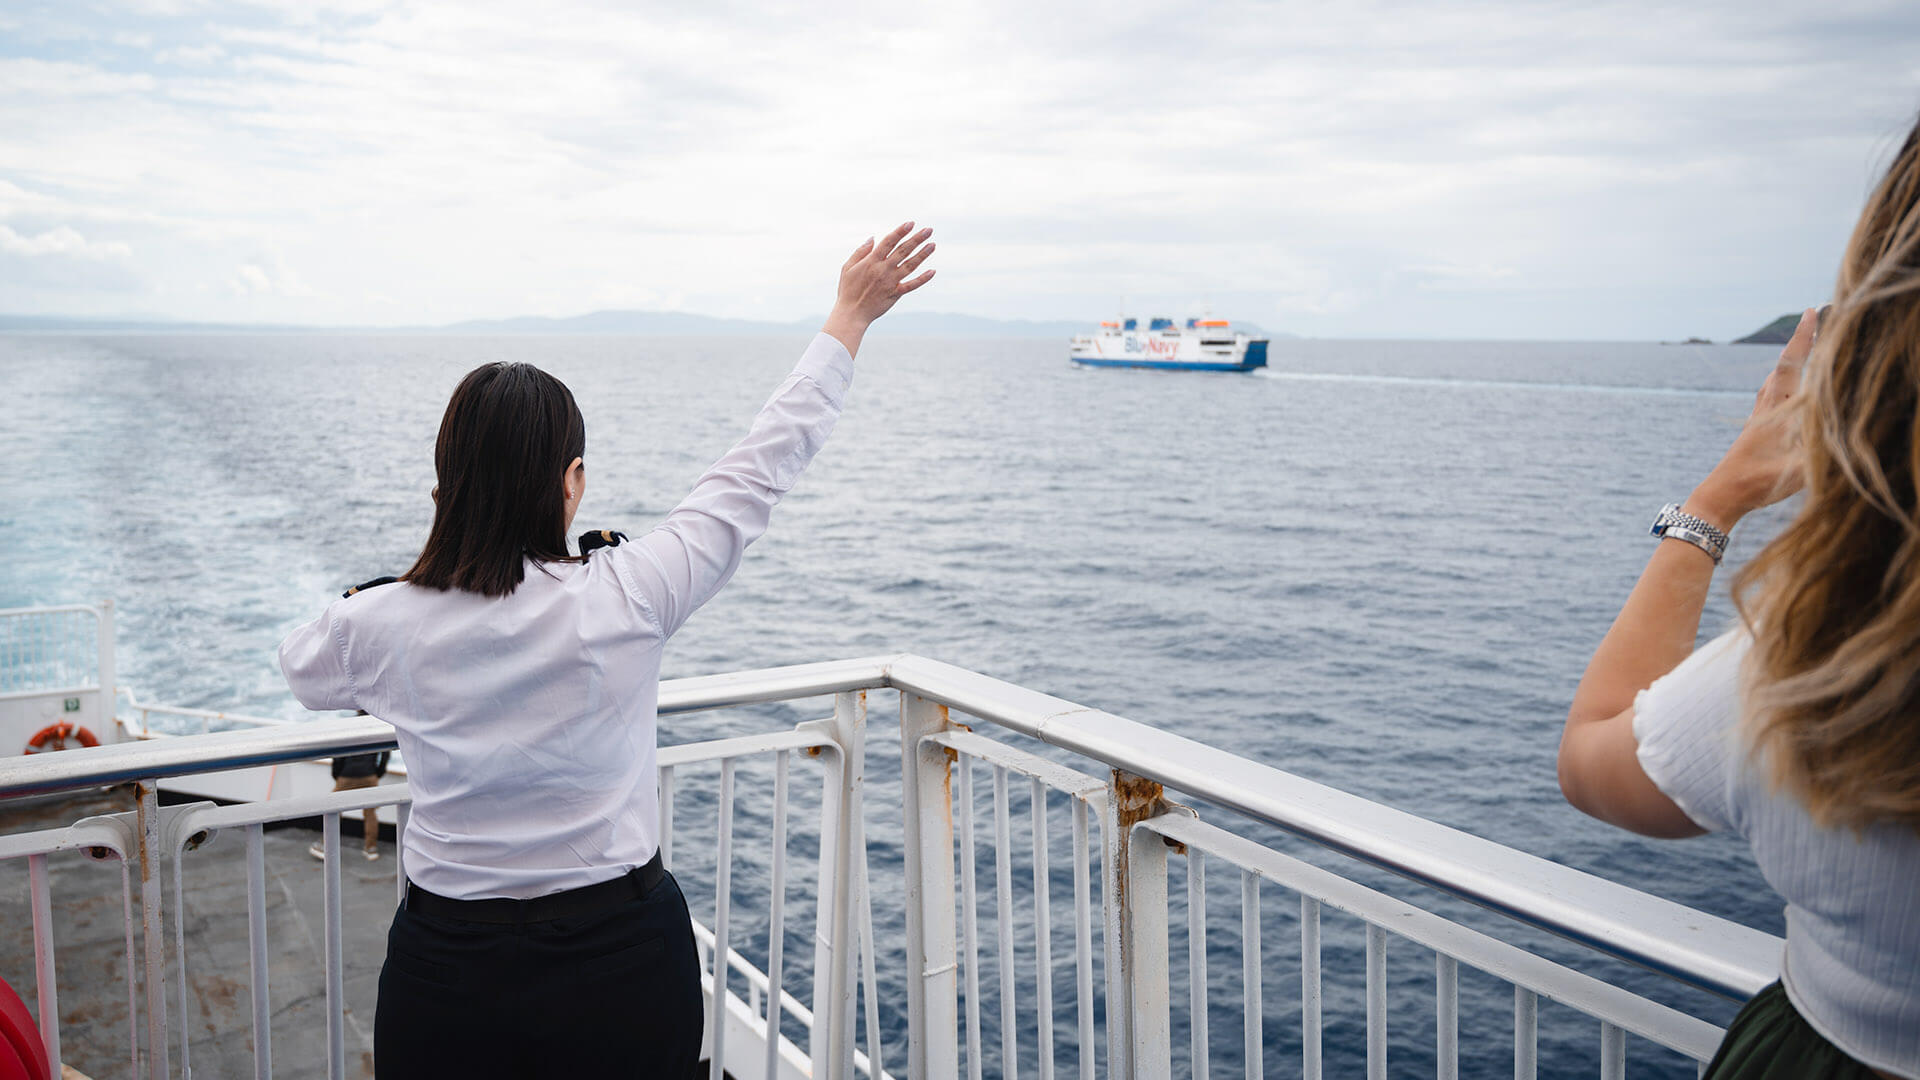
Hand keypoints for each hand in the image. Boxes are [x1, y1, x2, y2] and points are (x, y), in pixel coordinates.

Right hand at [821, 222, 935, 356]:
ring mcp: (891, 281)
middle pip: (903, 250)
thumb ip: (860, 252)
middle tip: (929, 230)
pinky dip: (923, 279)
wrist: (852, 313)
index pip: (889, 242)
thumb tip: (873, 238)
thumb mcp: (847, 267)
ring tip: (933, 245)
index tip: (910, 223)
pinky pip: (912, 285)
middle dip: (917, 239)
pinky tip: (932, 271)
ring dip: (923, 254)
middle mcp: (883, 269)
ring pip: (910, 265)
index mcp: (871, 261)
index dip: (900, 231)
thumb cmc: (847, 290)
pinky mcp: (895, 293)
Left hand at [1688, 306, 1817, 528]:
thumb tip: (1846, 429)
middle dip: (1801, 343)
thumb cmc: (1758, 483)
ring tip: (1802, 346)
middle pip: (1784, 366)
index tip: (1810, 312)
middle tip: (1813, 320)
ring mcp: (1759, 417)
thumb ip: (1823, 448)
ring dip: (1790, 362)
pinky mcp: (1755, 429)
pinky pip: (1772, 395)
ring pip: (1775, 380)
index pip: (1792, 364)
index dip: (1802, 338)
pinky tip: (1783, 387)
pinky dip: (1783, 381)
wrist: (1722, 495)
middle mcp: (1766, 407)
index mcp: (1777, 408)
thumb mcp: (1798, 467)